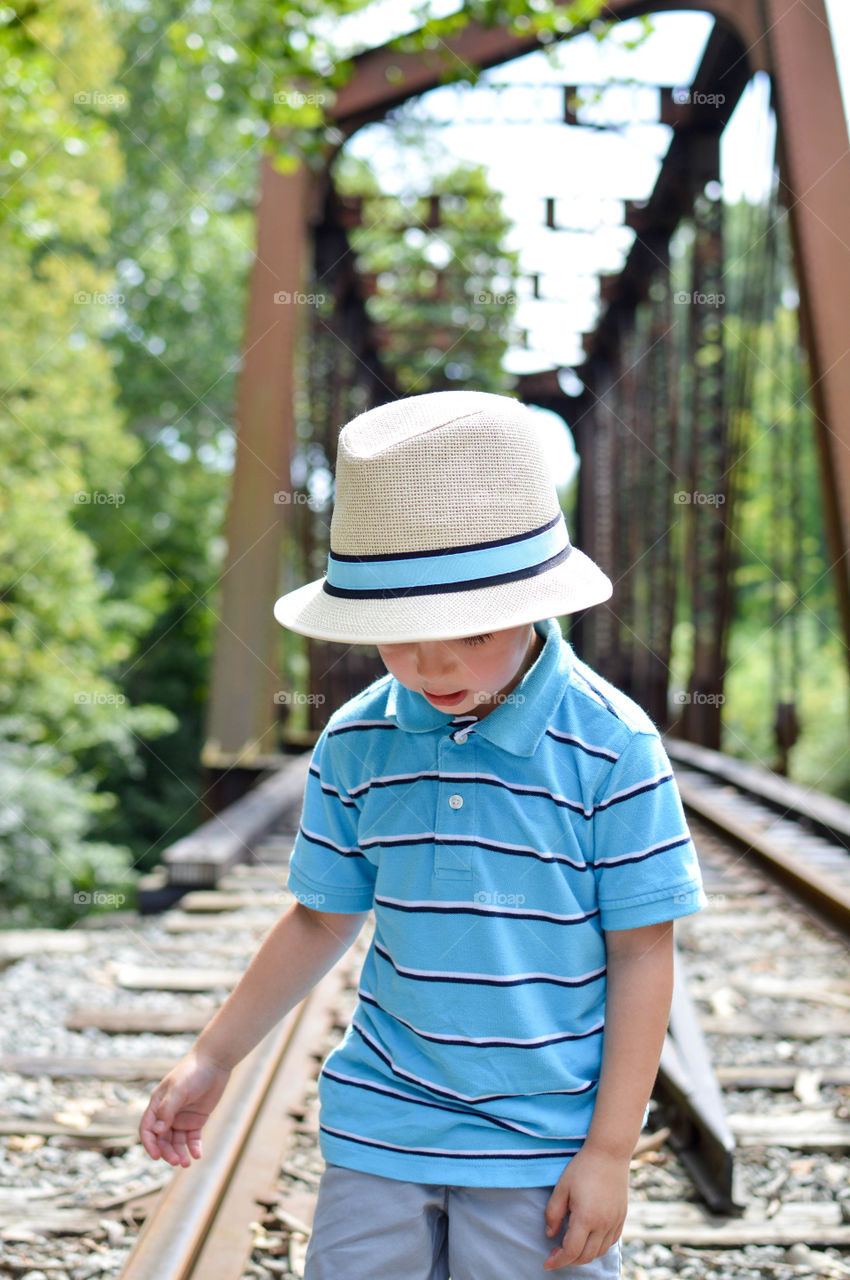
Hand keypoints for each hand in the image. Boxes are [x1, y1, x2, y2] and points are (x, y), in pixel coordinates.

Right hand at [139, 1049, 231, 1166]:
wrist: (215, 1062)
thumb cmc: (193, 1073)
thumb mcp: (178, 1090)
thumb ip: (167, 1110)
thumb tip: (156, 1131)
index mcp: (157, 1105)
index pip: (147, 1129)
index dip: (149, 1144)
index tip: (156, 1156)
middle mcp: (168, 1114)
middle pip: (162, 1139)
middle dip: (167, 1152)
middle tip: (176, 1161)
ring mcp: (182, 1117)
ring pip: (177, 1142)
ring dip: (179, 1153)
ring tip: (186, 1163)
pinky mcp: (197, 1120)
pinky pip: (192, 1138)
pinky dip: (193, 1148)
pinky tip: (197, 1155)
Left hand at [543, 1145, 628, 1269]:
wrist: (610, 1153)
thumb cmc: (583, 1168)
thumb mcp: (561, 1188)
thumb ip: (553, 1213)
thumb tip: (550, 1234)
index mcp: (586, 1218)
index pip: (571, 1251)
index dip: (557, 1261)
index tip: (546, 1263)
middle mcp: (603, 1225)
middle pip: (585, 1256)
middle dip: (568, 1260)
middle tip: (554, 1254)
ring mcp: (615, 1222)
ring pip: (598, 1252)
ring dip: (583, 1256)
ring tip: (569, 1248)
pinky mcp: (621, 1218)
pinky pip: (609, 1243)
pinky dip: (597, 1248)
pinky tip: (587, 1240)